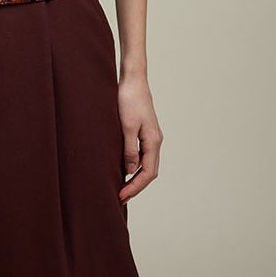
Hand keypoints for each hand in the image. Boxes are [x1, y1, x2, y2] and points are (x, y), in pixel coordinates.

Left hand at [117, 73, 162, 203]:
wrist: (133, 79)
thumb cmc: (128, 99)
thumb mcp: (126, 126)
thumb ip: (129, 149)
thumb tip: (131, 171)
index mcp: (153, 141)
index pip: (148, 173)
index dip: (135, 187)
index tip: (121, 196)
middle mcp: (155, 141)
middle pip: (149, 171)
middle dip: (136, 186)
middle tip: (119, 197)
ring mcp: (151, 136)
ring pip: (147, 164)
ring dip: (135, 177)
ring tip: (121, 187)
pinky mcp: (144, 131)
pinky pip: (142, 155)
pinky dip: (134, 166)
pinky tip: (123, 168)